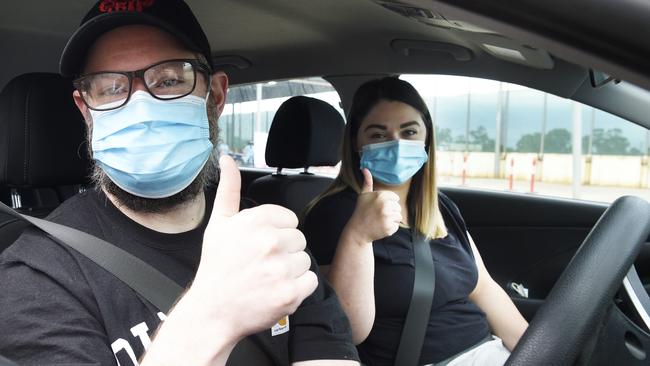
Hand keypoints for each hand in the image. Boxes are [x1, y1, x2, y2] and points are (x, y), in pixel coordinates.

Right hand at [191, 156, 317, 340]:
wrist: (212, 311)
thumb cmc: (217, 267)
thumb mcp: (219, 223)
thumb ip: (229, 188)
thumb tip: (227, 158)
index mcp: (257, 220)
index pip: (290, 220)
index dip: (276, 233)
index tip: (259, 246)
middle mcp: (270, 241)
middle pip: (299, 239)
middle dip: (284, 251)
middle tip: (261, 264)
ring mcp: (281, 268)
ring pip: (305, 260)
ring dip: (291, 270)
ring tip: (267, 278)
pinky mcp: (290, 293)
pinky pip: (310, 281)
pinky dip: (298, 288)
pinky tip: (276, 290)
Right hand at [348, 169, 401, 242]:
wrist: (358, 230)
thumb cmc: (361, 211)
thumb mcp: (363, 195)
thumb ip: (367, 182)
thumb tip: (365, 168)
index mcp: (380, 196)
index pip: (395, 198)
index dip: (388, 202)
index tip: (379, 207)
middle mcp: (385, 206)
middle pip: (398, 207)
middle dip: (390, 211)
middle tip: (379, 214)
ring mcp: (387, 217)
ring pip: (398, 216)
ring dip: (391, 219)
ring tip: (380, 220)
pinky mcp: (389, 228)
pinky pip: (396, 226)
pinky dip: (390, 227)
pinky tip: (381, 226)